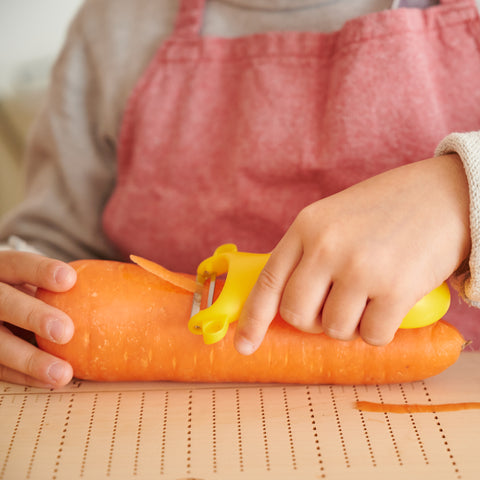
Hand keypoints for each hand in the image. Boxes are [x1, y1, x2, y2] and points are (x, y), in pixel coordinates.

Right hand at [0, 251, 76, 386]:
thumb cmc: (26, 290)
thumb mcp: (33, 279)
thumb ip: (66, 282)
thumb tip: (132, 277)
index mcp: (2, 270)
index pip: (18, 264)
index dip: (41, 271)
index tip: (70, 280)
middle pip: (4, 302)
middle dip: (33, 316)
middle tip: (66, 332)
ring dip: (30, 360)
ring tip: (63, 373)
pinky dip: (24, 376)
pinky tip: (50, 381)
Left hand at [234, 154, 470, 352]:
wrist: (445, 193)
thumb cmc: (387, 209)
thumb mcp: (334, 218)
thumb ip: (308, 253)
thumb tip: (288, 301)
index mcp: (307, 226)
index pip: (269, 281)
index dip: (253, 318)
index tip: (244, 345)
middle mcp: (327, 246)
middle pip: (297, 313)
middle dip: (312, 322)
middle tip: (334, 308)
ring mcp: (360, 267)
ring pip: (334, 329)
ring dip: (350, 324)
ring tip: (369, 298)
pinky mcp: (395, 288)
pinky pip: (370, 335)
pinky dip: (379, 330)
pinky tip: (390, 305)